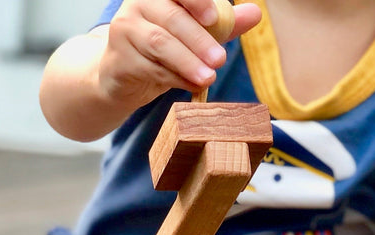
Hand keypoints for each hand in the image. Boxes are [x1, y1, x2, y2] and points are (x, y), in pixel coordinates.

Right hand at [97, 0, 261, 107]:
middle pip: (171, 19)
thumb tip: (255, 14)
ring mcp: (124, 31)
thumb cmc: (162, 48)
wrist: (121, 74)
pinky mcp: (119, 60)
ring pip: (160, 44)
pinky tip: (192, 86)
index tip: (213, 18)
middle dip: (199, 41)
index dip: (196, 1)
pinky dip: (175, 79)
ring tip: (209, 78)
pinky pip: (151, 69)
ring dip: (188, 63)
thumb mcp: (194, 33)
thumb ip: (222, 23)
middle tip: (220, 60)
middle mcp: (137, 6)